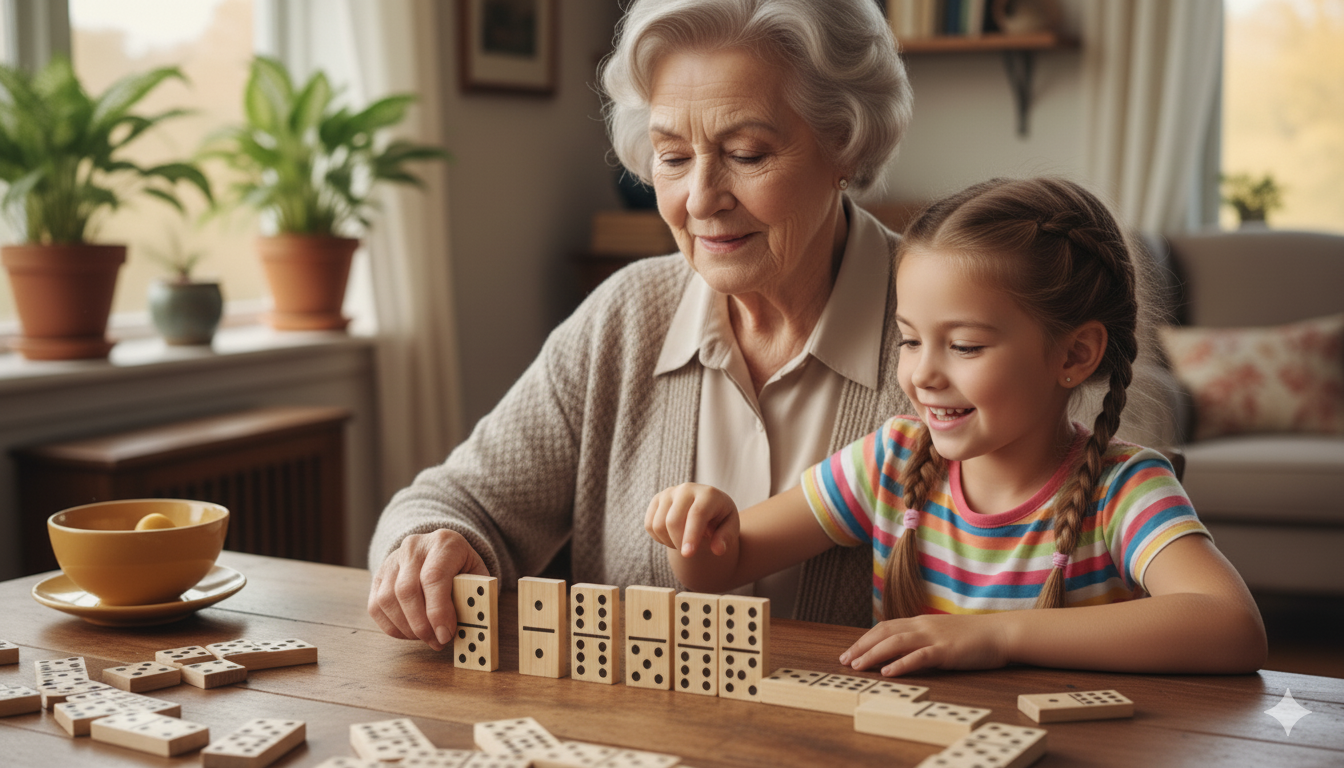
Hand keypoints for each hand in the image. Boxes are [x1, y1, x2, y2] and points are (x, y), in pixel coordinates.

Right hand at [367, 528, 488, 650]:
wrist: (439, 550)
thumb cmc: (461, 568)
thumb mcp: (477, 575)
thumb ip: (475, 596)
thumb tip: (471, 624)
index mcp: (444, 543)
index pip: (433, 577)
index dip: (438, 611)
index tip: (445, 635)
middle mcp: (413, 548)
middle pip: (406, 590)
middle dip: (421, 624)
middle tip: (437, 642)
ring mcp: (392, 561)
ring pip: (387, 600)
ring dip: (407, 628)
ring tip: (426, 637)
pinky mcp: (378, 576)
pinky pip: (376, 607)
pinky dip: (392, 627)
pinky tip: (410, 632)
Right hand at [644, 483, 739, 557]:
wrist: (706, 508)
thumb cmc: (720, 519)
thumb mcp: (730, 528)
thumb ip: (726, 538)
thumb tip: (718, 550)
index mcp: (709, 494)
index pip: (696, 514)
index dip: (691, 536)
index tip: (687, 555)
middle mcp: (686, 489)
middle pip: (673, 521)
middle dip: (678, 543)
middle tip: (689, 552)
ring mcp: (669, 493)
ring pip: (658, 525)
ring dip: (669, 542)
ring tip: (683, 541)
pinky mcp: (656, 500)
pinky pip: (649, 525)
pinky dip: (659, 537)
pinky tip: (672, 537)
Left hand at [839, 613, 1010, 675]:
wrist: (1001, 633)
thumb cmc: (972, 637)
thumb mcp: (941, 635)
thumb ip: (921, 640)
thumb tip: (900, 652)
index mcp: (920, 622)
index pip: (885, 627)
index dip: (865, 639)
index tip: (849, 652)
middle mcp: (923, 626)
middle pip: (884, 633)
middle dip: (861, 647)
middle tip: (844, 661)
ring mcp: (934, 637)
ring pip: (896, 643)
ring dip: (873, 655)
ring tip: (857, 666)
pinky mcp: (946, 650)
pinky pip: (919, 657)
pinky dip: (901, 664)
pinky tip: (888, 672)